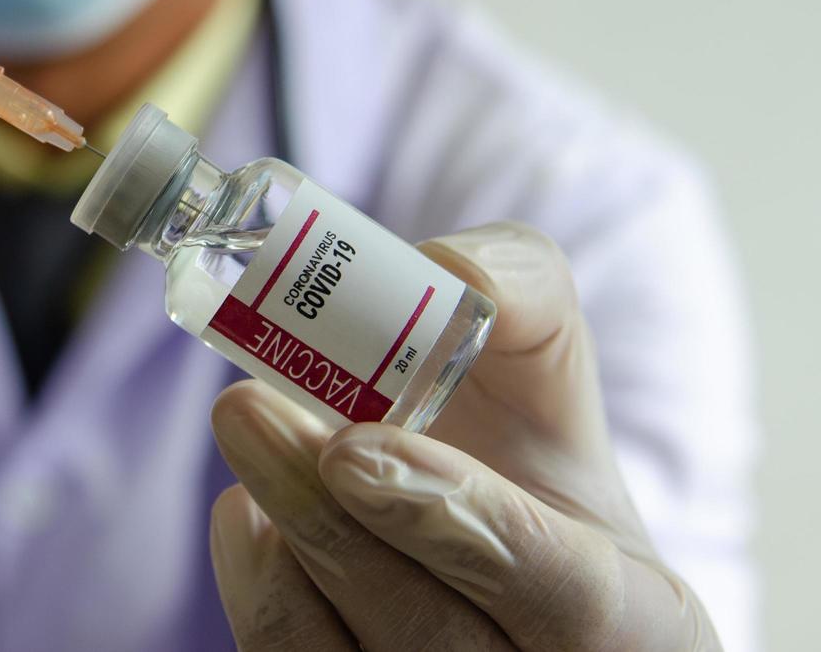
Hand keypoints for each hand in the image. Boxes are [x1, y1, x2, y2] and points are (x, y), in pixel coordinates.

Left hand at [208, 223, 719, 649]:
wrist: (487, 549)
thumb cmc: (524, 452)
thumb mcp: (550, 371)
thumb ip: (525, 299)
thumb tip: (453, 268)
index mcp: (635, 620)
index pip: (558, 590)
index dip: (452, 519)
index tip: (355, 447)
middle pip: (426, 632)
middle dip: (326, 518)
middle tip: (247, 408)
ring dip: (279, 536)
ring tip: (249, 427)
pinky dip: (256, 577)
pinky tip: (251, 506)